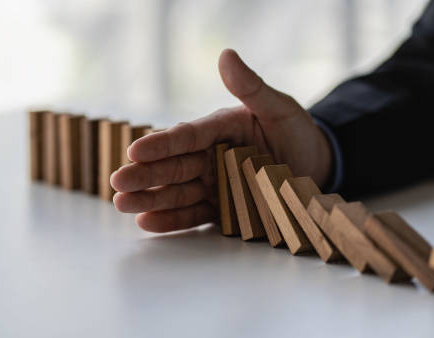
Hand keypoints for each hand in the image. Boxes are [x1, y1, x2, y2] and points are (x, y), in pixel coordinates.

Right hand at [110, 49, 332, 232]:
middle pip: (172, 167)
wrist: (317, 167)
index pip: (185, 137)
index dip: (160, 145)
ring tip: (121, 205)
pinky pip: (192, 215)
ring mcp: (212, 184)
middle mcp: (208, 157)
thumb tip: (225, 54)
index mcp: (218, 130)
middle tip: (116, 182)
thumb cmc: (296, 133)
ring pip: (175, 192)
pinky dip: (171, 220)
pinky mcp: (219, 209)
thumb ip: (251, 87)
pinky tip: (146, 222)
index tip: (134, 150)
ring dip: (148, 199)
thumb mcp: (278, 107)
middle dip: (143, 175)